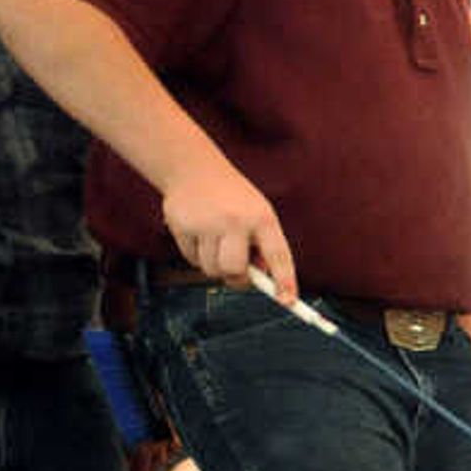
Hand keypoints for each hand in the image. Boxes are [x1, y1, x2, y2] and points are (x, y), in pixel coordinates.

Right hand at [160, 160, 295, 303]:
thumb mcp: (258, 214)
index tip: (287, 301)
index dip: (284, 280)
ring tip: (216, 243)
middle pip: (235, 271)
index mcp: (262, 218)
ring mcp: (207, 224)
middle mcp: (235, 221)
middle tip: (238, 272)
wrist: (193, 168)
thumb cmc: (233, 199)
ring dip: (215, 266)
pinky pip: (191, 260)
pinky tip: (199, 235)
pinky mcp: (183, 226)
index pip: (278, 254)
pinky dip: (196, 256)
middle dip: (237, 278)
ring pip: (212, 270)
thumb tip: (263, 279)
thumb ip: (263, 245)